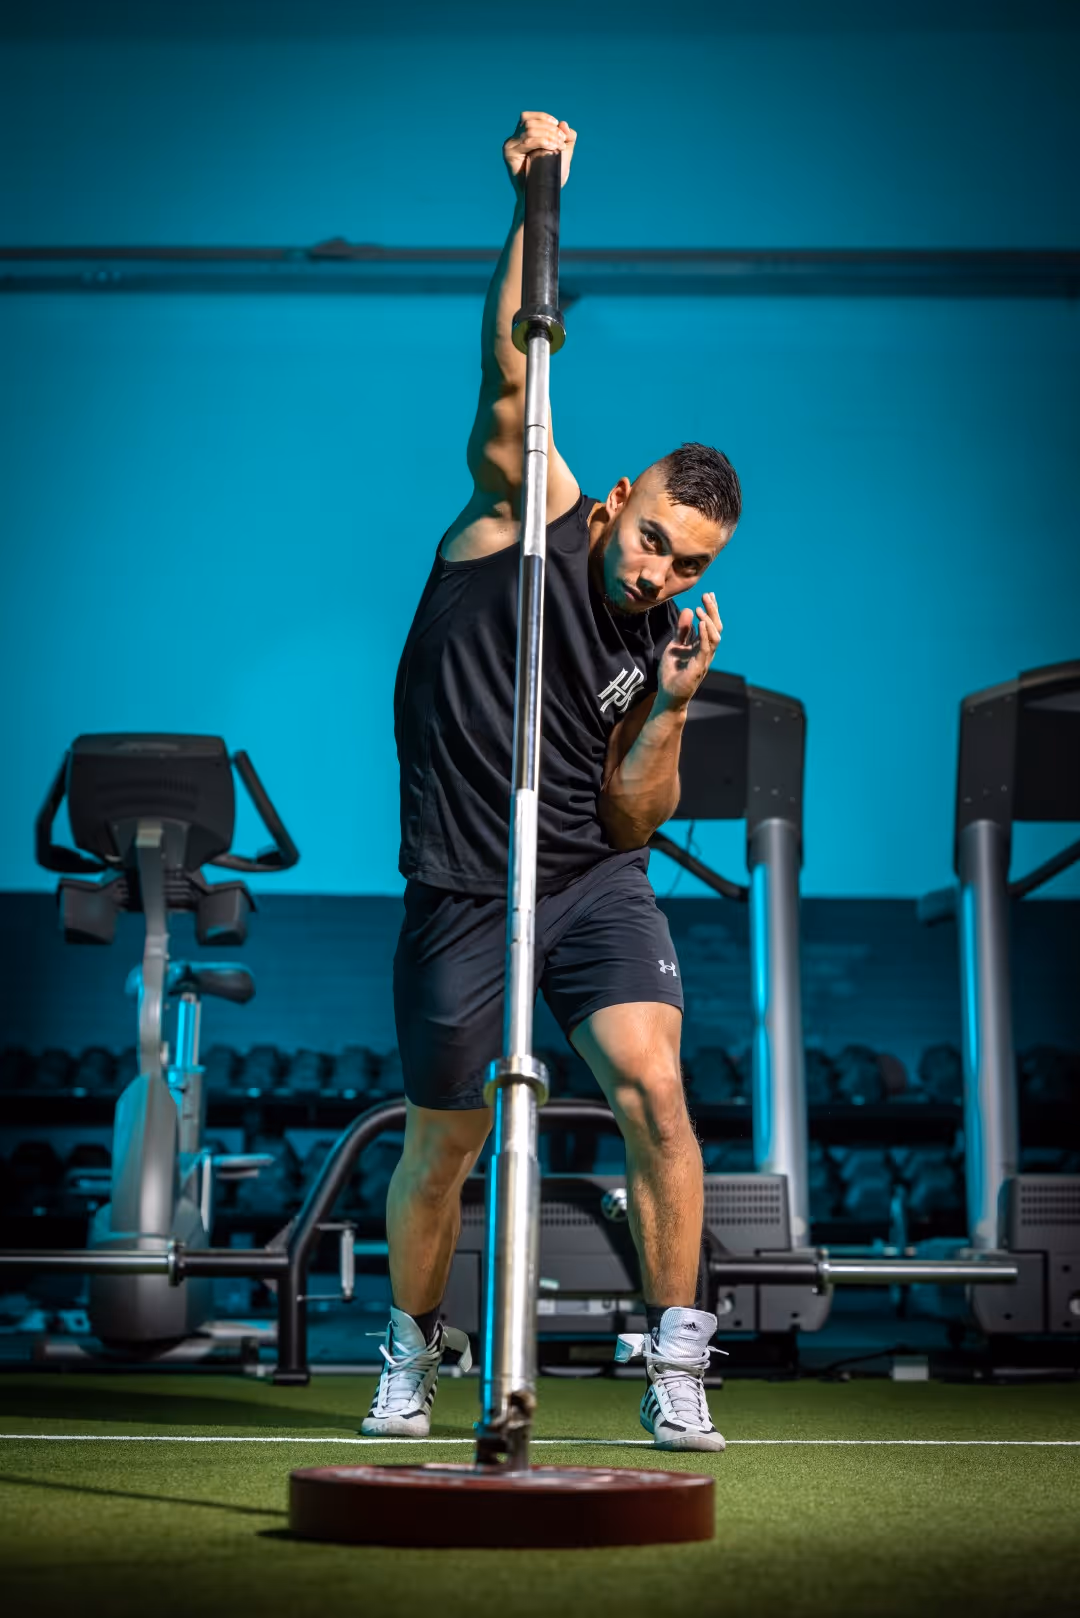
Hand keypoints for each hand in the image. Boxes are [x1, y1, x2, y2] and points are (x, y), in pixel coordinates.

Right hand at [503, 111, 576, 195]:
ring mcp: (510, 146)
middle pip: (529, 121)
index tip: (558, 127)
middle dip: (549, 127)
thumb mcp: (563, 154)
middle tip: (561, 140)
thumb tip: (563, 123)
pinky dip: (543, 141)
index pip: (528, 117)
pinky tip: (553, 147)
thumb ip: (566, 137)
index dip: (544, 117)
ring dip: (547, 134)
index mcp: (521, 137)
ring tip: (559, 145)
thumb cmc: (551, 178)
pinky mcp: (510, 154)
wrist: (542, 197)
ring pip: (529, 129)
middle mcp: (513, 139)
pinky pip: (527, 141)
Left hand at [656, 593, 722, 711]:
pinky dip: (704, 635)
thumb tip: (688, 610)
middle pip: (716, 628)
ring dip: (709, 621)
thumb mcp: (675, 646)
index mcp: (702, 647)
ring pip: (715, 637)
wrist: (668, 696)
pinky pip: (706, 649)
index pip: (711, 625)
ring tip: (701, 608)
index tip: (709, 595)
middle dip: (713, 611)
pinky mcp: (698, 668)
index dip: (711, 610)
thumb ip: (682, 631)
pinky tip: (700, 623)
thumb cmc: (672, 674)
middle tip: (707, 596)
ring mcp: (704, 660)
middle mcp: (707, 653)